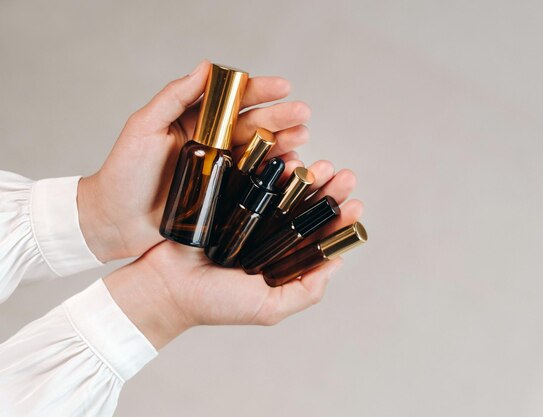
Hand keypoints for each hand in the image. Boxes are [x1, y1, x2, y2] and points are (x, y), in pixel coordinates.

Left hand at [78, 60, 310, 261]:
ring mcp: (221, 170)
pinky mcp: (224, 196)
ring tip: (302, 137)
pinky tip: (291, 170)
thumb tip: (206, 67)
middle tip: (303, 114)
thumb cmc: (124, 172)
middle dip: (280, 117)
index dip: (259, 92)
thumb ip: (174, 97)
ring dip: (284, 143)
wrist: (116, 220)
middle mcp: (212, 143)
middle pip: (252, 125)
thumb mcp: (144, 127)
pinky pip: (254, 183)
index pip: (233, 101)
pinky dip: (275, 176)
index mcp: (196, 122)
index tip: (283, 87)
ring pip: (259, 152)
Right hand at [104, 162, 362, 348]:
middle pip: (304, 210)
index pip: (316, 238)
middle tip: (344, 176)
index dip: (338, 221)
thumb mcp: (269, 308)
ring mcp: (246, 216)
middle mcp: (266, 238)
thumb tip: (336, 263)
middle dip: (327, 193)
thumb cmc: (214, 304)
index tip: (356, 204)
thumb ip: (306, 292)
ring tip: (318, 165)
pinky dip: (268, 166)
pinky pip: (250, 178)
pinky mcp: (224, 198)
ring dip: (303, 176)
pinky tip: (285, 157)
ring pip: (282, 191)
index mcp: (279, 263)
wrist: (163, 286)